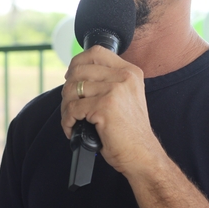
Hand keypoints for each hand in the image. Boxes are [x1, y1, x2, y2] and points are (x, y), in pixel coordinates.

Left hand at [61, 45, 160, 175]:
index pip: (96, 52)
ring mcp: (115, 90)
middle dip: (68, 89)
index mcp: (130, 72)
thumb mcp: (126, 97)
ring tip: (72, 119)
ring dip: (66, 107)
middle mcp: (125, 77)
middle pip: (79, 70)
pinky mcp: (105, 107)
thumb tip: (75, 75)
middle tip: (70, 105)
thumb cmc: (130, 131)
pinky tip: (73, 129)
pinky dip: (67, 121)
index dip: (77, 62)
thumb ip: (108, 82)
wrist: (142, 155)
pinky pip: (72, 108)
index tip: (72, 77)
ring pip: (72, 89)